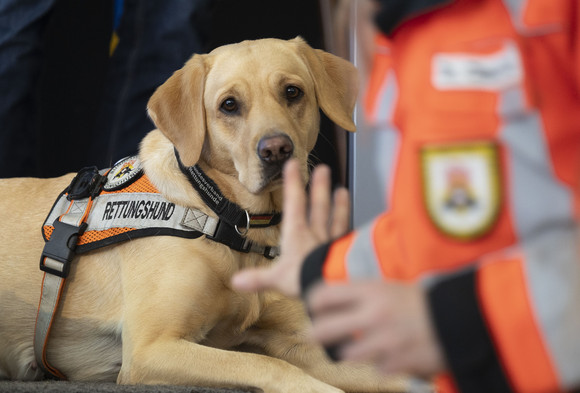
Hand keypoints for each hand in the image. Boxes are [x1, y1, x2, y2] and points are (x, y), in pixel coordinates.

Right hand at [231, 159, 349, 296]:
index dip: (293, 183)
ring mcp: (332, 242)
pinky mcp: (345, 253)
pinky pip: (348, 237)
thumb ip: (258, 278)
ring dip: (339, 205)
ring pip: (336, 219)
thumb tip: (237, 280)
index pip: (294, 203)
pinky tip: (356, 228)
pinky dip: (351, 231)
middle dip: (320, 187)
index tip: (293, 164)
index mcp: (297, 234)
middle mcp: (316, 234)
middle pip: (319, 206)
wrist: (333, 285)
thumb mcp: (277, 279)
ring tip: (343, 190)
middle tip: (323, 169)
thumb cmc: (305, 280)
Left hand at [307, 280, 445, 377]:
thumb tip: (331, 303)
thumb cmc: (424, 301)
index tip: (316, 308)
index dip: (314, 302)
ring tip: (362, 346)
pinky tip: (392, 354)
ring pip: (345, 354)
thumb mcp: (390, 287)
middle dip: (314, 333)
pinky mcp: (396, 363)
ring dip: (350, 352)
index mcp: (371, 290)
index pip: (324, 294)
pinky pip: (375, 368)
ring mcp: (383, 341)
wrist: (463, 317)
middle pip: (323, 327)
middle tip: (311, 335)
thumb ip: (361, 294)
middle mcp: (372, 314)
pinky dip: (380, 364)